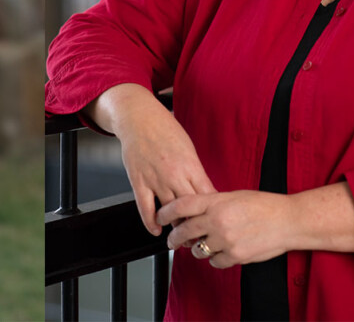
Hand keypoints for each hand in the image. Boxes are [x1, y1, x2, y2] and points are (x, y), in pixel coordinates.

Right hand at [87, 84, 214, 235]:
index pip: (207, 197)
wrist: (139, 117)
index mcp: (191, 166)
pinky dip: (151, 222)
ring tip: (181, 236)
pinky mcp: (138, 182)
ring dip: (176, 226)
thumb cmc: (165, 129)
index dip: (212, 213)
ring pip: (169, 212)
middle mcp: (174, 175)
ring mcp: (155, 179)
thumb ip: (195, 172)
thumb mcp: (188, 149)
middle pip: (190, 209)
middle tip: (200, 236)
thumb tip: (205, 192)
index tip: (215, 222)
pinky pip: (145, 208)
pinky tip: (156, 229)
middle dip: (197, 225)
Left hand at [157, 190, 293, 268]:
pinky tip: (222, 251)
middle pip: (184, 231)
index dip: (166, 212)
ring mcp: (225, 240)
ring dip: (197, 248)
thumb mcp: (233, 196)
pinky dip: (215, 258)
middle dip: (175, 237)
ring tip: (205, 244)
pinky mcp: (235, 256)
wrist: (288, 221)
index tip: (160, 217)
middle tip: (172, 240)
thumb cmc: (264, 206)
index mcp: (216, 202)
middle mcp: (217, 221)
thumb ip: (211, 203)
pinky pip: (214, 262)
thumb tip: (193, 212)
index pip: (181, 206)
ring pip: (198, 250)